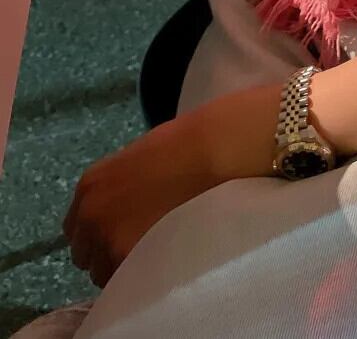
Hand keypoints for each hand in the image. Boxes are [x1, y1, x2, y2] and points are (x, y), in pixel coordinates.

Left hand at [63, 86, 280, 287]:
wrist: (210, 151)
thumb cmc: (184, 147)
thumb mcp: (136, 161)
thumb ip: (118, 190)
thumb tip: (122, 212)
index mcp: (90, 186)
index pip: (75, 230)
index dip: (98, 234)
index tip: (119, 234)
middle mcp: (90, 215)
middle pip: (84, 255)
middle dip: (107, 252)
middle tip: (140, 243)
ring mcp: (107, 238)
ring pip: (103, 272)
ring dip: (123, 266)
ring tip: (155, 249)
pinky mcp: (128, 257)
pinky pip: (126, 280)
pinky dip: (140, 273)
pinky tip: (163, 255)